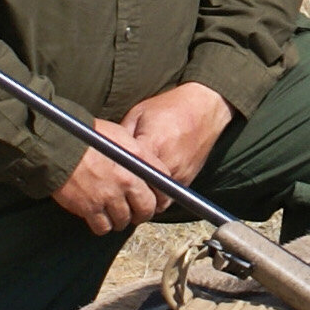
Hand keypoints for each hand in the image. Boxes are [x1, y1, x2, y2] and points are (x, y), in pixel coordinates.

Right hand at [51, 119, 167, 235]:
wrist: (57, 145)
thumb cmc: (85, 136)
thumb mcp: (119, 134)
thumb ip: (136, 151)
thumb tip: (145, 164)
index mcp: (137, 159)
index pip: (162, 182)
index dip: (161, 193)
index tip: (156, 197)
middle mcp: (127, 179)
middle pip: (147, 208)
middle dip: (143, 212)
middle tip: (135, 211)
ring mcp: (109, 195)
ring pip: (125, 220)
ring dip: (121, 219)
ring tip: (113, 212)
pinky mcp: (90, 208)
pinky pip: (104, 227)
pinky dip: (102, 225)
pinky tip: (98, 218)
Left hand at [116, 82, 234, 194]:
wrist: (204, 108)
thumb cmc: (170, 107)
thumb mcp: (139, 114)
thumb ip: (123, 136)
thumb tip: (105, 151)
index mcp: (152, 146)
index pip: (128, 174)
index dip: (115, 180)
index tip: (107, 180)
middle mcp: (168, 164)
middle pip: (142, 193)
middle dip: (129, 196)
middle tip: (118, 193)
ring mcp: (180, 174)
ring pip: (157, 201)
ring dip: (145, 199)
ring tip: (135, 192)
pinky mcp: (188, 179)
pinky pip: (170, 197)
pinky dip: (158, 195)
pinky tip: (151, 185)